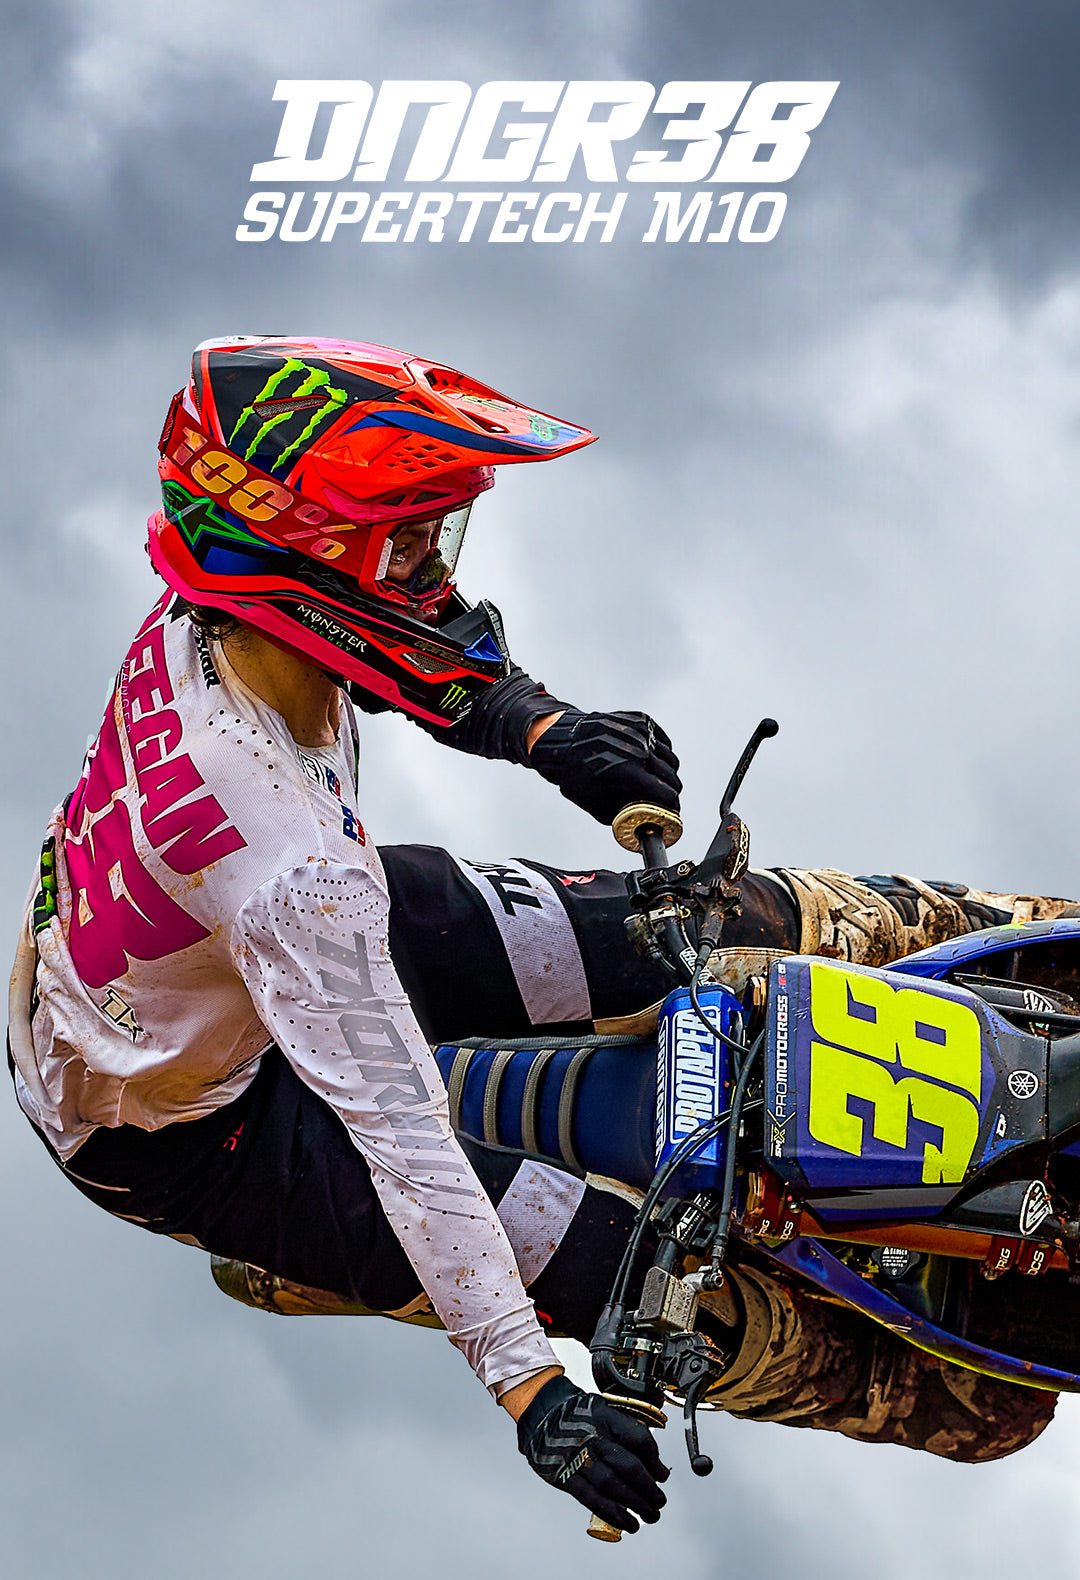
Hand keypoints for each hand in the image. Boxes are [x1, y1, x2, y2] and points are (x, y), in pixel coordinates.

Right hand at [516, 1375, 668, 1532]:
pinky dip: (613, 1514)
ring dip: (636, 1505)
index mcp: (606, 1417)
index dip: (655, 1461)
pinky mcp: (566, 1477)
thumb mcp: (604, 1410)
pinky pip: (592, 1499)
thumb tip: (652, 1461)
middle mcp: (593, 1437)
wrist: (541, 1413)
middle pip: (628, 1466)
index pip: (638, 1439)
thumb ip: (626, 1431)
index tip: (662, 1474)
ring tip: (650, 1515)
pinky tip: (628, 1523)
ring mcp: (579, 1458)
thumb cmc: (577, 1414)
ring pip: (613, 1486)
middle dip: (649, 1489)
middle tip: (659, 1500)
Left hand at [528, 709, 681, 824]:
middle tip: (667, 800)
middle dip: (672, 793)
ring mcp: (642, 732)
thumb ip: (624, 816)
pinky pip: (663, 742)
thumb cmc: (576, 775)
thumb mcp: (596, 804)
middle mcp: (638, 750)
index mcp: (628, 772)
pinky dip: (662, 754)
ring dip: (668, 774)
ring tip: (659, 781)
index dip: (672, 807)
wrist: (564, 739)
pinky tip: (654, 762)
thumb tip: (645, 825)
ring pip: (671, 759)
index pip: (666, 793)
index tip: (672, 812)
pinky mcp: (642, 720)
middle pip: (672, 777)